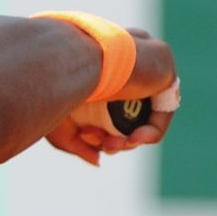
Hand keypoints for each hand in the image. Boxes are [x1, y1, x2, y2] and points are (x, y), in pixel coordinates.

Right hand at [46, 28, 178, 166]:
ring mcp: (144, 57)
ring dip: (130, 137)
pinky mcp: (162, 63)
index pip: (107, 101)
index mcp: (95, 60)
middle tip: (104, 144)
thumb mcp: (57, 122)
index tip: (86, 135)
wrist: (67, 56)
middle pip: (127, 109)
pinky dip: (151, 130)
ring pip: (144, 110)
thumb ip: (75, 143)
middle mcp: (122, 55)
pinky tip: (134, 139)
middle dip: (116, 136)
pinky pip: (163, 107)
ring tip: (114, 144)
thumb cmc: (52, 85)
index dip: (100, 129)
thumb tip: (98, 160)